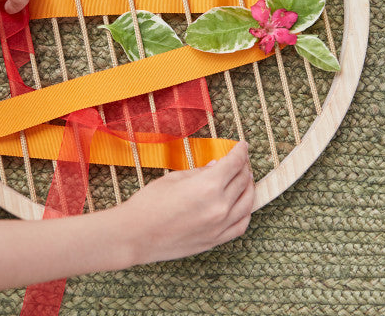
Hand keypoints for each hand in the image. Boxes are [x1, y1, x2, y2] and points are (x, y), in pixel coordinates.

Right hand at [119, 141, 254, 264]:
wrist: (136, 235)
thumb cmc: (150, 202)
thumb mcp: (174, 178)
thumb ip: (200, 172)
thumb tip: (217, 166)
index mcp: (208, 185)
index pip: (234, 163)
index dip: (240, 151)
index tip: (243, 145)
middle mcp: (219, 206)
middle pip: (242, 180)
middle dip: (244, 166)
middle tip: (242, 159)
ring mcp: (220, 226)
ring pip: (247, 202)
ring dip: (249, 186)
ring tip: (245, 178)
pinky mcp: (216, 240)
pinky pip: (241, 224)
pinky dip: (246, 211)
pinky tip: (243, 204)